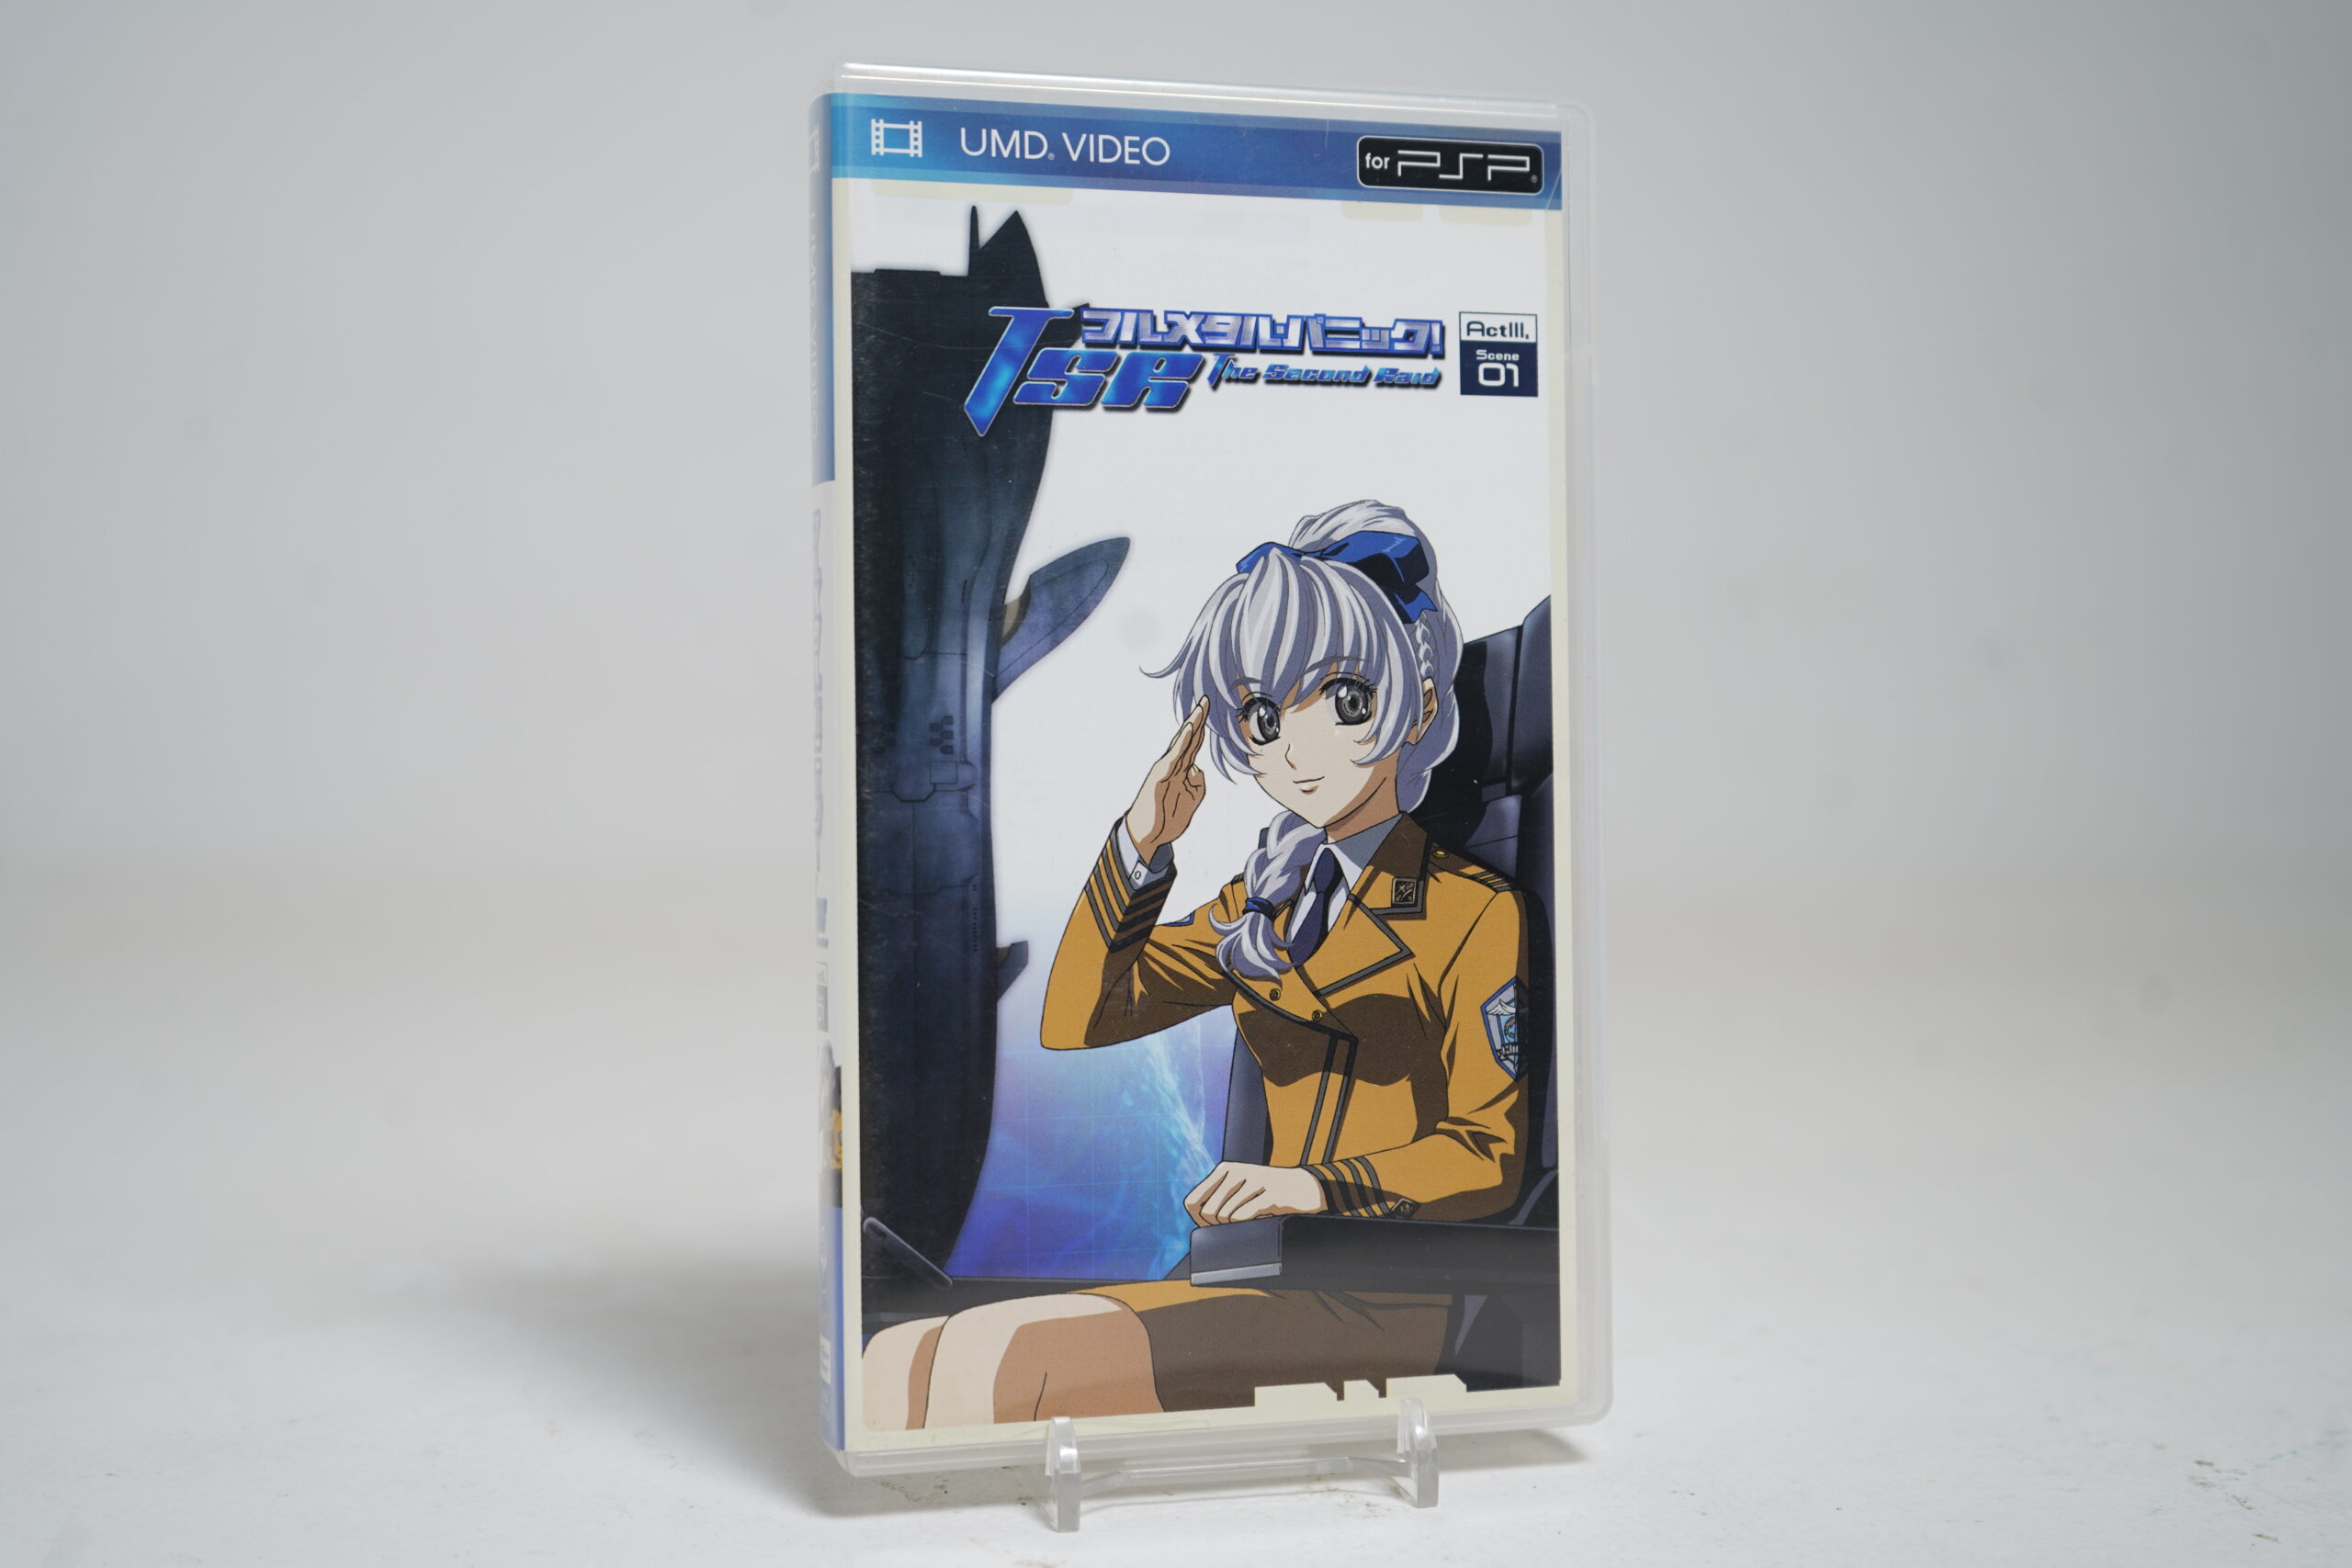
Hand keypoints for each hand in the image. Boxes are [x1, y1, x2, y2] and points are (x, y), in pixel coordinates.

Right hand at [1124, 697, 1208, 863]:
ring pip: (1180, 743)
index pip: (1193, 744)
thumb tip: (1196, 767)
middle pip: (1188, 738)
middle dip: (1197, 720)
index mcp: (1181, 770)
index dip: (1201, 728)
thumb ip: (1198, 783)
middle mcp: (1173, 765)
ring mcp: (1165, 769)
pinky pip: (1173, 757)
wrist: (1148, 835)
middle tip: (1205, 700)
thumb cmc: (1167, 817)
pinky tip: (1188, 731)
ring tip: (1199, 710)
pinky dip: (1181, 743)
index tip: (1208, 710)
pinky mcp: (1159, 776)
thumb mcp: (1192, 799)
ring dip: (1190, 726)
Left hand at [1183, 1162, 1327, 1226]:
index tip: (1214, 1226)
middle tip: (1236, 1225)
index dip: (1199, 1220)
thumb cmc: (1267, 1194)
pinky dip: (1248, 1224)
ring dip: (1237, 1226)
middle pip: (1208, 1212)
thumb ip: (1218, 1201)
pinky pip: (1244, 1217)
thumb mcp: (1240, 1190)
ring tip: (1251, 1219)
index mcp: (1224, 1170)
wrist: (1304, 1188)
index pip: (1192, 1201)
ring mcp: (1254, 1181)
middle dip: (1218, 1226)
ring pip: (1225, 1216)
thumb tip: (1200, 1224)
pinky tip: (1259, 1218)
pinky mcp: (1270, 1194)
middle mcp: (1236, 1171)